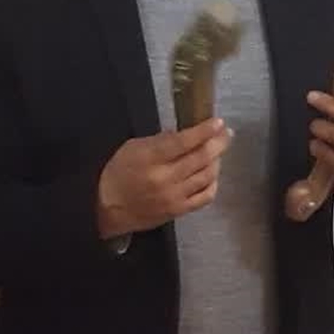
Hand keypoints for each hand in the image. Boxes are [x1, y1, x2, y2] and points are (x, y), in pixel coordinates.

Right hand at [95, 117, 232, 238]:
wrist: (107, 208)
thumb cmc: (118, 173)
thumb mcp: (133, 147)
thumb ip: (160, 140)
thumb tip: (186, 134)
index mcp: (151, 159)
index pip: (184, 142)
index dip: (204, 131)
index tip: (218, 122)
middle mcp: (165, 178)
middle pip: (201, 158)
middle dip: (218, 142)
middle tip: (226, 133)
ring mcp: (174, 197)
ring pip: (207, 176)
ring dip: (217, 161)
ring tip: (218, 151)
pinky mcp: (179, 211)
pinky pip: (205, 197)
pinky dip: (213, 183)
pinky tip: (212, 174)